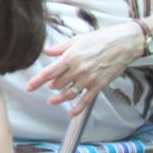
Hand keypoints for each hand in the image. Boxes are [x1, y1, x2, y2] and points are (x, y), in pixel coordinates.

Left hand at [24, 23, 143, 116]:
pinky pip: (86, 100)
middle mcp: (78, 70)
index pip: (49, 72)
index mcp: (70, 58)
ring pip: (69, 94)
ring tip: (52, 101)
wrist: (123, 44)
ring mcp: (89, 79)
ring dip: (59, 99)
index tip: (29, 87)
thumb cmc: (100, 39)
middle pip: (58, 84)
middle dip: (51, 86)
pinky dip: (78, 109)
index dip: (37, 81)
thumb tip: (45, 51)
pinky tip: (71, 113)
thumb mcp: (77, 40)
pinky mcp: (99, 85)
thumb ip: (59, 48)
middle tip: (48, 86)